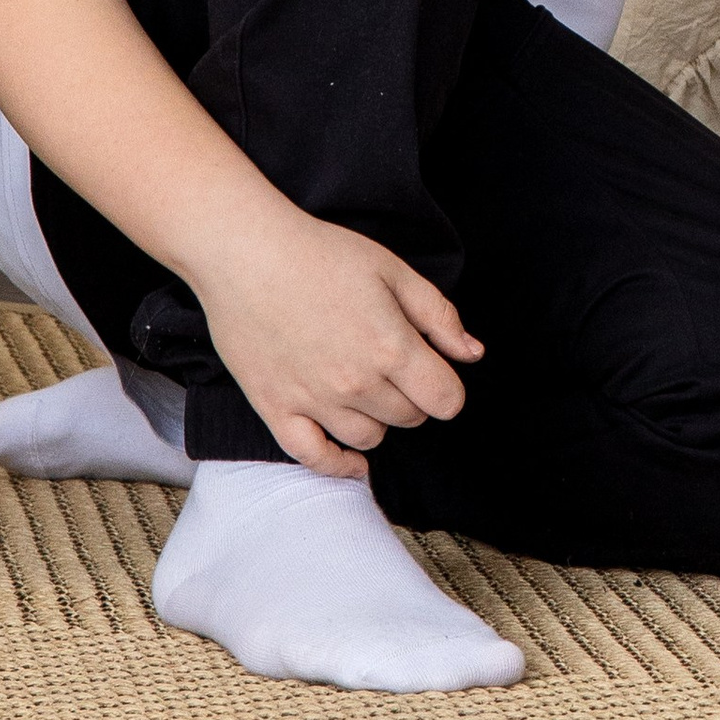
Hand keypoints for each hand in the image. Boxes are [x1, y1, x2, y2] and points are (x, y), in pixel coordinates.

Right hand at [190, 202, 480, 476]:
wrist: (247, 255)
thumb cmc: (323, 254)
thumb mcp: (394, 271)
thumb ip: (439, 317)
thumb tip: (472, 354)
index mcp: (391, 347)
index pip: (445, 399)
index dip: (448, 388)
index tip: (437, 373)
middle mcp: (356, 383)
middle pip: (409, 417)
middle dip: (413, 396)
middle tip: (395, 368)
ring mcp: (314, 401)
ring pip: (368, 437)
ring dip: (378, 420)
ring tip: (368, 391)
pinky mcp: (275, 409)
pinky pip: (313, 457)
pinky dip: (338, 465)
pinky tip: (352, 460)